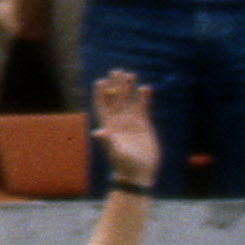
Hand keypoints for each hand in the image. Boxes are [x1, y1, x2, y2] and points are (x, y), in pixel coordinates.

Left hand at [91, 67, 156, 184]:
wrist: (139, 173)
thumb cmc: (125, 165)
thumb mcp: (116, 153)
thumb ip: (108, 142)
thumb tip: (99, 132)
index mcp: (109, 125)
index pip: (102, 105)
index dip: (100, 94)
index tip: (101, 82)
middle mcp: (118, 120)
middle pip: (115, 98)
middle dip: (115, 85)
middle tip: (117, 71)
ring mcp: (131, 121)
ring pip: (128, 100)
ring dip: (129, 88)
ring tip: (131, 74)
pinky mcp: (143, 124)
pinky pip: (143, 107)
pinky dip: (144, 98)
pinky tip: (146, 88)